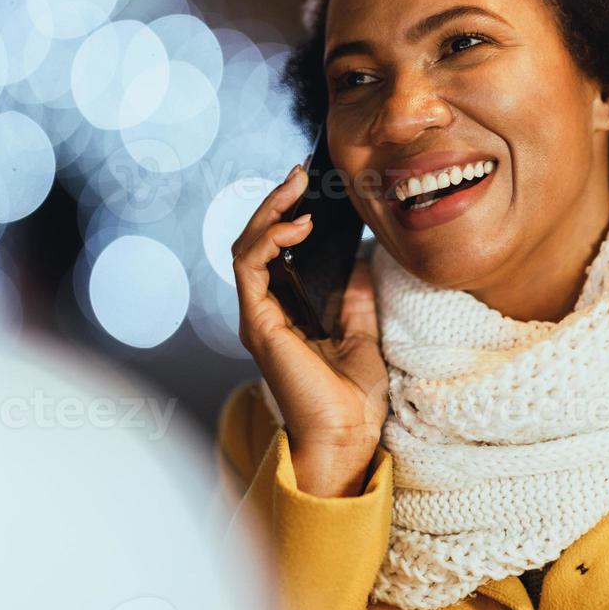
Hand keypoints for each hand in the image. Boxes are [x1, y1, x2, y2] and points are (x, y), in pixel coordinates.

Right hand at [230, 164, 388, 496]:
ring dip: (269, 212)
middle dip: (275, 204)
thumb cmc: (351, 396)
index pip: (275, 253)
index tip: (311, 190)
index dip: (288, 217)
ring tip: (296, 189)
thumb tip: (359, 256)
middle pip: (256, 244)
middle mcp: (266, 313)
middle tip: (299, 175)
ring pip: (246, 248)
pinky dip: (269, 238)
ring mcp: (258, 317)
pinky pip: (249, 267)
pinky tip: (297, 225)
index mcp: (287, 314)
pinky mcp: (259, 322)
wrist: (347, 434)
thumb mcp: (362, 330)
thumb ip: (354, 293)